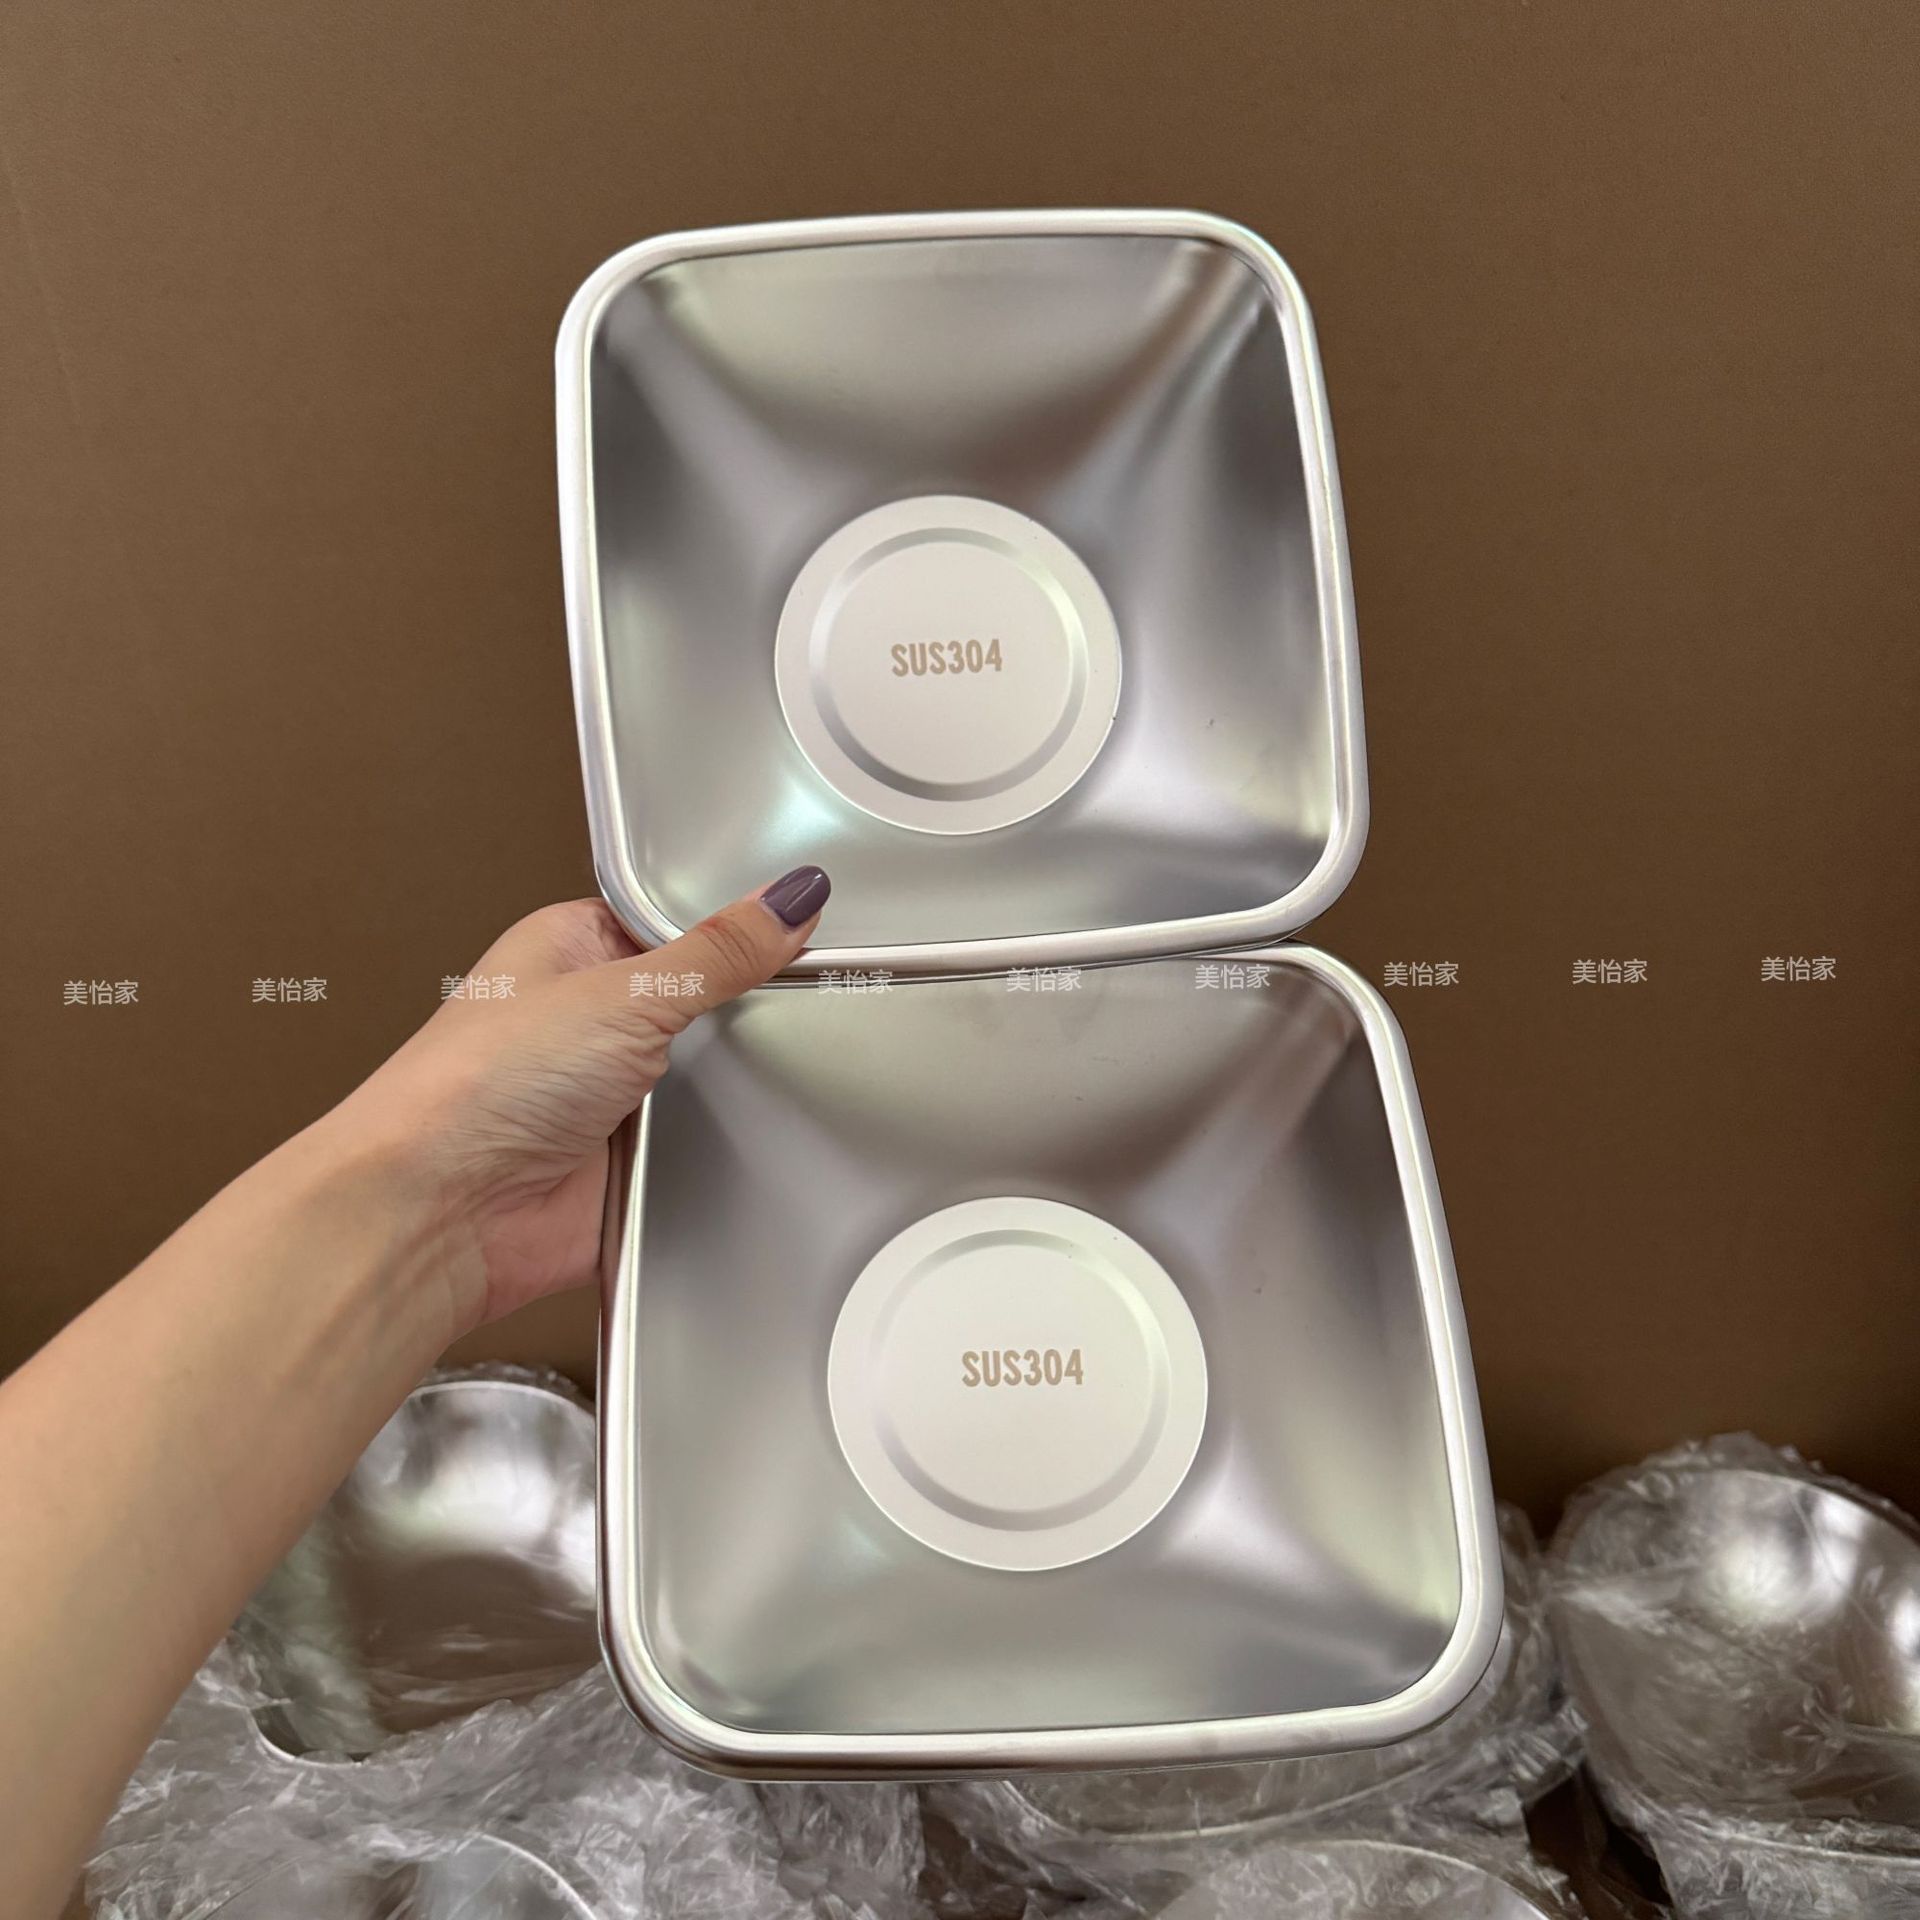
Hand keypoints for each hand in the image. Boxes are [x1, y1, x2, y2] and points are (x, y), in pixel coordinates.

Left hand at [316, 865, 829, 1334]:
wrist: (437, 1213)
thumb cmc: (474, 1087)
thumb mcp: (622, 992)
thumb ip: (717, 951)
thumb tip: (788, 898)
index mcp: (573, 946)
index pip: (678, 919)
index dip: (737, 925)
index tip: (804, 925)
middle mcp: (588, 1019)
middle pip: (704, 1002)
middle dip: (739, 1015)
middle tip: (787, 1003)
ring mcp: (609, 1095)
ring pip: (710, 1080)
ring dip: (726, 1091)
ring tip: (738, 1083)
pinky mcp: (628, 1166)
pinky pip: (704, 1150)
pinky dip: (719, 1152)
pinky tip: (726, 1143)